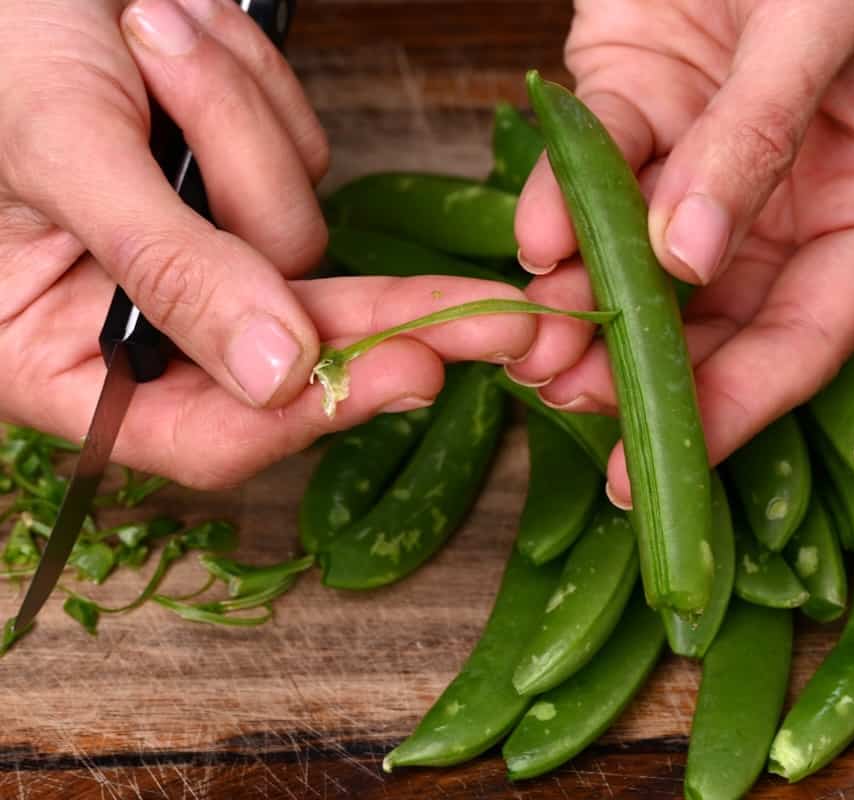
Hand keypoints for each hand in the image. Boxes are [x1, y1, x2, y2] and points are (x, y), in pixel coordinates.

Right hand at [0, 0, 533, 487]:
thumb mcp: (65, 153)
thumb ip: (170, 268)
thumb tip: (278, 375)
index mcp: (60, 356)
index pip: (205, 432)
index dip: (312, 413)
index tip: (411, 371)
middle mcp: (136, 320)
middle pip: (292, 352)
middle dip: (383, 316)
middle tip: (495, 322)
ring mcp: (195, 253)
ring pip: (295, 234)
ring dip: (241, 130)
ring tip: (153, 34)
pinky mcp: (230, 190)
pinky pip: (297, 160)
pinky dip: (255, 96)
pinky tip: (180, 36)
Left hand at [508, 0, 853, 505]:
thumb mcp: (820, 22)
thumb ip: (757, 139)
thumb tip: (690, 261)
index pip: (808, 336)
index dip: (736, 408)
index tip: (662, 465)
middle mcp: (790, 204)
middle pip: (713, 321)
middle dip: (637, 368)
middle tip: (568, 401)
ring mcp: (708, 169)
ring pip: (640, 265)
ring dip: (583, 305)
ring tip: (532, 343)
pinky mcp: (639, 118)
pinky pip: (593, 176)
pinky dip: (555, 206)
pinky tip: (529, 236)